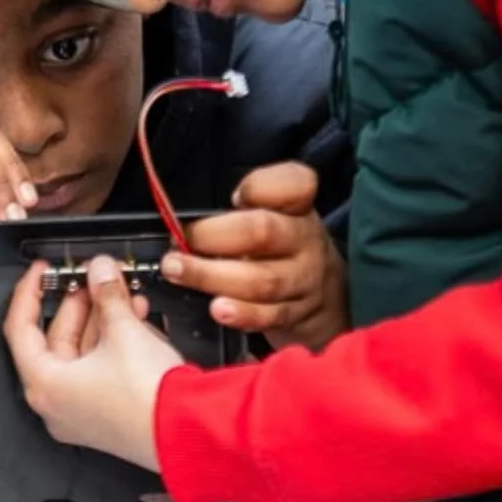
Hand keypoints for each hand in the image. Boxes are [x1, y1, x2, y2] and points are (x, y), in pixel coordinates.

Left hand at [4, 255, 185, 469]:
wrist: (188, 431)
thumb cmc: (149, 399)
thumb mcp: (124, 332)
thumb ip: (107, 294)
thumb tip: (100, 272)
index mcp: (45, 386)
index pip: (21, 328)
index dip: (29, 292)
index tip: (40, 271)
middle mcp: (57, 404)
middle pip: (57, 339)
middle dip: (79, 303)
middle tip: (93, 277)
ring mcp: (82, 412)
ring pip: (83, 353)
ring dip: (102, 319)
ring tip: (120, 293)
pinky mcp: (107, 415)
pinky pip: (101, 369)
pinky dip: (114, 342)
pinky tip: (133, 318)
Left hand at [162, 162, 348, 349]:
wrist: (322, 291)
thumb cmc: (282, 243)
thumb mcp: (274, 211)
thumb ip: (242, 207)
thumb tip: (185, 219)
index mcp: (297, 206)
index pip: (293, 185)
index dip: (261, 187)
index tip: (236, 196)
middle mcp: (304, 240)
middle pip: (262, 233)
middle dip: (213, 236)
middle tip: (180, 240)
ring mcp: (303, 279)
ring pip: (260, 280)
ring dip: (212, 276)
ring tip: (178, 272)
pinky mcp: (295, 314)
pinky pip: (267, 315)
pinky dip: (241, 314)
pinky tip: (218, 309)